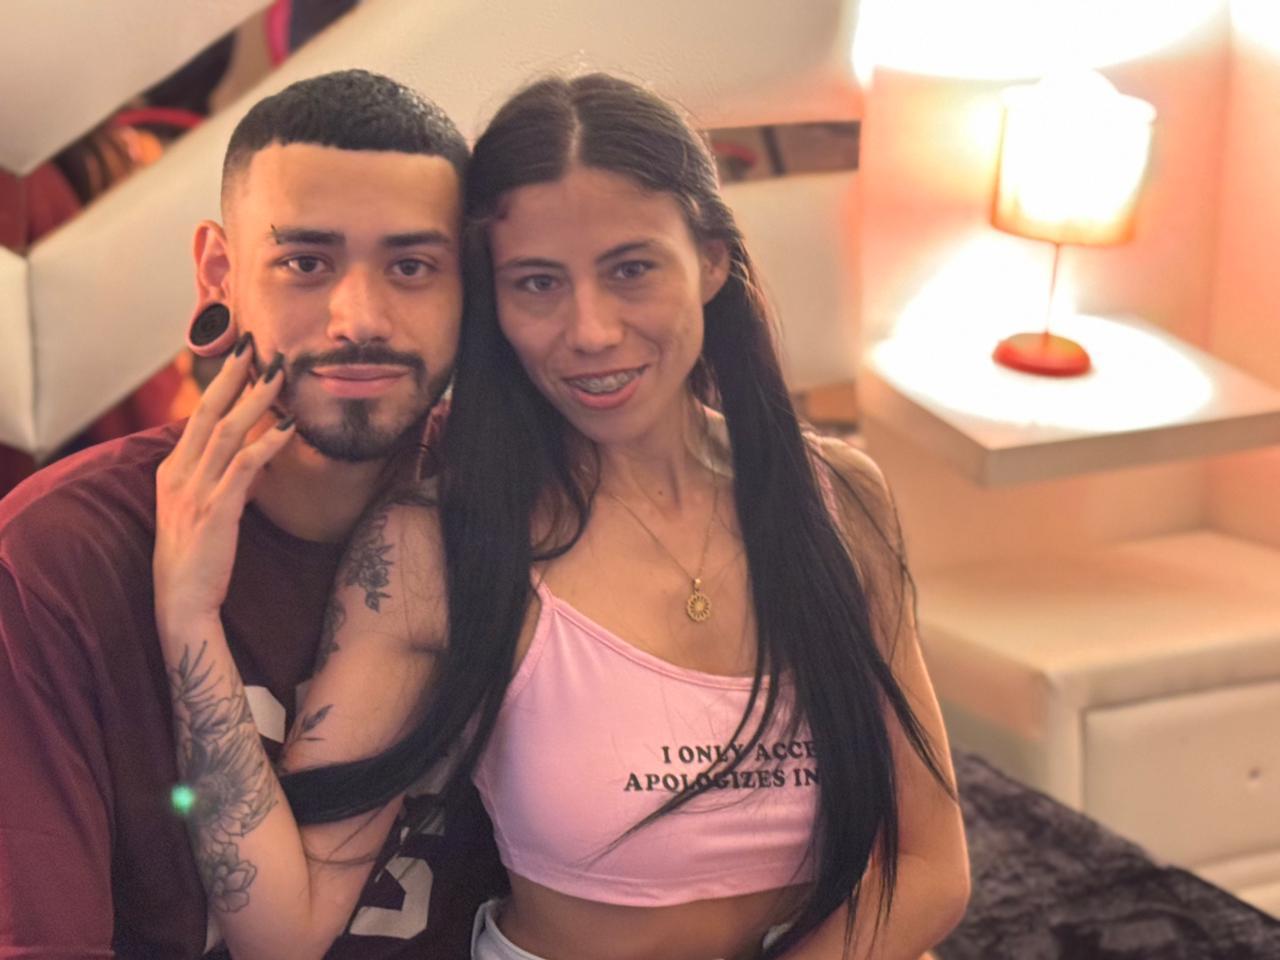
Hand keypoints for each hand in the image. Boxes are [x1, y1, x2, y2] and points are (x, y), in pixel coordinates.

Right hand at [154, 343, 295, 629]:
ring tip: (278, 374)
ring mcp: (195, 491)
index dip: (218, 384)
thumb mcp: (199, 509)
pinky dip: (267, 443)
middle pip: (207, 413)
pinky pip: (244, 467)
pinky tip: (288, 427)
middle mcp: (179, 475)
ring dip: (255, 400)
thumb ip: (216, 479)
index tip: (238, 357)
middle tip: (254, 346)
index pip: (196, 417)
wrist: (181, 601)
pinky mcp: (216, 510)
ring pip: (226, 432)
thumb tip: (246, 458)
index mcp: (172, 471)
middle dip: (231, 376)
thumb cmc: (194, 558)